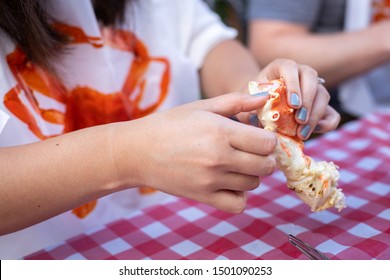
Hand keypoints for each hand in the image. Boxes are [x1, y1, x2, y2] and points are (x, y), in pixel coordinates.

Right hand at [113, 93, 276, 212]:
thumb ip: (236, 102)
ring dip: (252, 175)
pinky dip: (240, 196)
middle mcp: (219, 158)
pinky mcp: (203, 197)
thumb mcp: (202, 107)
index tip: (259, 138)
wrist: (138, 151)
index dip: (268, 140)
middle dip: (265, 158)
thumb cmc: (170, 125)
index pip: (267, 143)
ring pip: (254, 184)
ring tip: (237, 165)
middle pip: (266, 166)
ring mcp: (211, 181)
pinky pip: (238, 205)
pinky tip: (230, 184)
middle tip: (253, 152)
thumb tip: (264, 98)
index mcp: (221, 132)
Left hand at [238, 59, 339, 138]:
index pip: (290, 68)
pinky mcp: (319, 104)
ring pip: (323, 94)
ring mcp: (312, 87)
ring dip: (315, 114)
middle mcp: (300, 73)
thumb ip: (249, 103)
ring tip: (302, 132)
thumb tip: (256, 110)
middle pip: (311, 79)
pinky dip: (326, 122)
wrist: (259, 105)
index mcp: (281, 67)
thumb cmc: (252, 101)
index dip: (293, 85)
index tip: (292, 104)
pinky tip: (314, 131)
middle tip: (299, 120)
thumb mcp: (247, 100)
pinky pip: (331, 112)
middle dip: (307, 101)